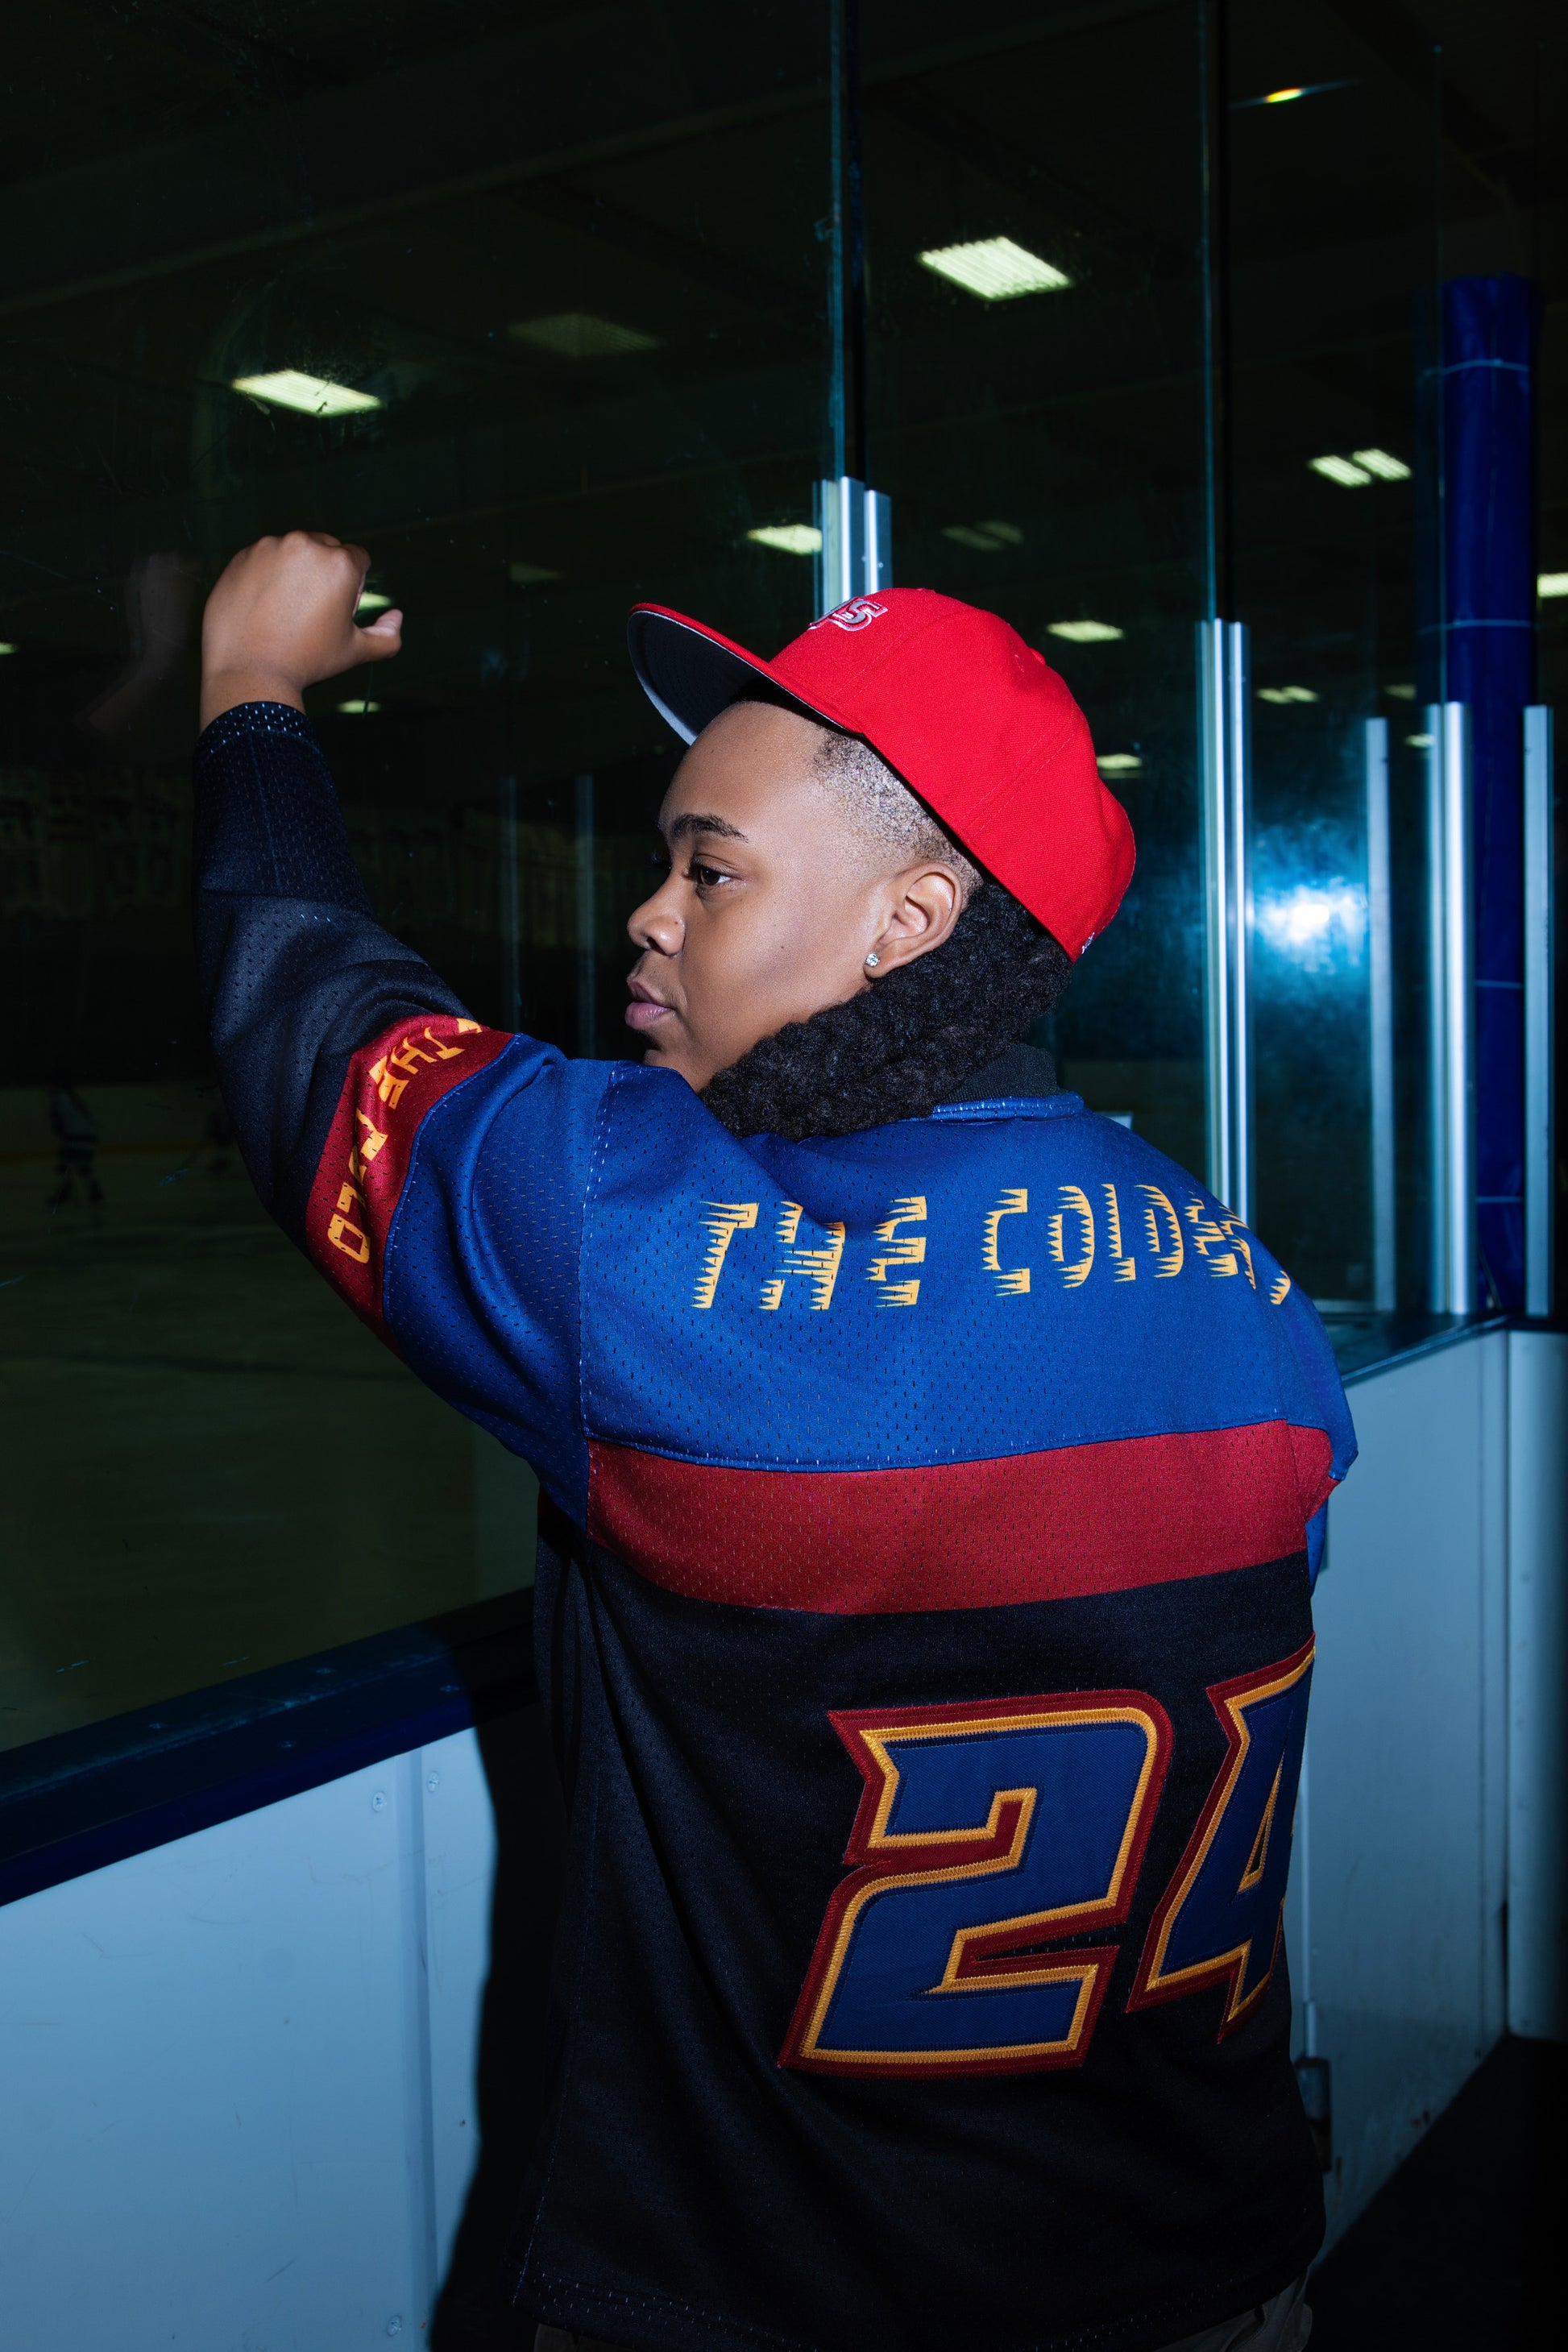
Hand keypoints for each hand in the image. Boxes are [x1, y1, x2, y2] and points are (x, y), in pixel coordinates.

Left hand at [200, 530, 402, 727]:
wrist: (250, 671)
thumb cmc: (307, 661)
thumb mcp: (355, 652)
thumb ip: (387, 636)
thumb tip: (396, 617)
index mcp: (339, 563)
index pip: (357, 558)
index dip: (352, 586)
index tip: (335, 609)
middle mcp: (305, 545)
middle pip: (325, 547)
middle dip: (323, 572)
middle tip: (310, 610)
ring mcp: (270, 547)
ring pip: (292, 551)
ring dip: (294, 571)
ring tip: (284, 610)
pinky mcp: (242, 555)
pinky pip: (262, 558)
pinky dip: (266, 575)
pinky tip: (263, 606)